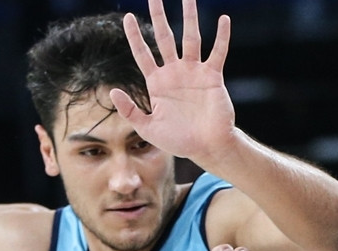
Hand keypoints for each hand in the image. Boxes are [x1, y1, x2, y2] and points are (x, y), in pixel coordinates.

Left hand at [111, 0, 235, 161]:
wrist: (207, 148)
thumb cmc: (179, 141)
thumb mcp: (148, 128)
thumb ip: (130, 111)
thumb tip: (113, 91)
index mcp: (157, 82)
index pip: (143, 53)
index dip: (135, 36)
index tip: (128, 18)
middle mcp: (175, 72)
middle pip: (165, 37)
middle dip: (159, 16)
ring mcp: (194, 72)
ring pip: (191, 38)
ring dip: (189, 17)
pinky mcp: (213, 77)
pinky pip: (217, 53)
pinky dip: (222, 37)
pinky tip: (224, 20)